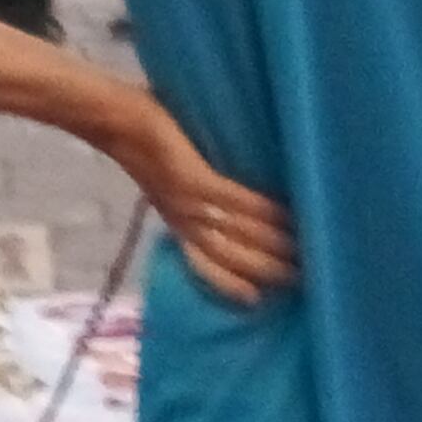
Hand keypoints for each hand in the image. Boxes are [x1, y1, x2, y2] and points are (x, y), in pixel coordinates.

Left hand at [105, 95, 297, 305]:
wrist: (118, 121)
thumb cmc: (147, 145)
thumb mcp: (170, 183)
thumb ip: (197, 196)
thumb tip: (233, 206)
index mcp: (177, 223)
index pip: (205, 266)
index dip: (230, 285)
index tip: (260, 300)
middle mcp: (183, 220)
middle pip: (227, 257)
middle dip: (264, 270)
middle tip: (301, 277)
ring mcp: (187, 202)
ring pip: (235, 234)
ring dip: (270, 245)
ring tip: (303, 249)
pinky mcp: (193, 179)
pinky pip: (234, 201)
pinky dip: (262, 211)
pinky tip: (286, 215)